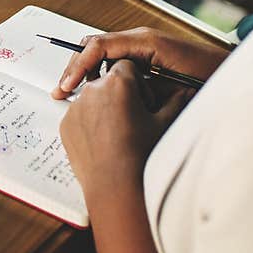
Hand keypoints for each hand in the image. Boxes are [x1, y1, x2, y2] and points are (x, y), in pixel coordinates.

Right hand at [51, 27, 227, 99]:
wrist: (234, 77)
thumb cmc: (211, 77)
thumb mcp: (172, 83)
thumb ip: (141, 80)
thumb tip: (110, 84)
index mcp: (144, 40)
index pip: (98, 45)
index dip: (78, 65)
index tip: (67, 86)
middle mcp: (139, 40)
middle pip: (93, 46)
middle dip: (74, 67)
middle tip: (61, 91)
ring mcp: (141, 48)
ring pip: (100, 55)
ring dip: (84, 73)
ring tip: (70, 93)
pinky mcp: (144, 59)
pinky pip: (113, 63)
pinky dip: (98, 77)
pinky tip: (92, 93)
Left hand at [59, 60, 190, 203]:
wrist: (116, 186)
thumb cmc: (141, 155)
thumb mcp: (164, 124)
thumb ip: (175, 101)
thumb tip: (186, 91)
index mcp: (118, 83)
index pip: (127, 66)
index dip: (138, 82)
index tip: (143, 100)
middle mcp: (92, 90)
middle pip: (107, 81)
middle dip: (119, 93)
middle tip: (132, 117)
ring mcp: (76, 108)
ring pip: (92, 98)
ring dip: (103, 107)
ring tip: (118, 132)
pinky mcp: (66, 125)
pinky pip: (79, 116)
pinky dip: (90, 123)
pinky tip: (104, 141)